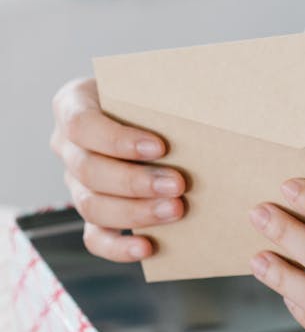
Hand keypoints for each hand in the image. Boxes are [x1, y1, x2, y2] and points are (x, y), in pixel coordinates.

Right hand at [51, 77, 185, 261]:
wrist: (157, 117)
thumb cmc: (156, 95)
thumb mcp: (156, 83)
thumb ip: (168, 92)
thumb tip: (209, 106)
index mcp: (74, 106)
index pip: (81, 125)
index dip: (117, 140)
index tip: (159, 147)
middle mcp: (69, 146)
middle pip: (88, 170)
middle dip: (135, 182)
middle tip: (178, 185)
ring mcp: (77, 183)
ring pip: (91, 206)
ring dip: (135, 212)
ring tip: (175, 210)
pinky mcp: (93, 213)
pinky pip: (96, 238)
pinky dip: (119, 248)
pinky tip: (148, 248)